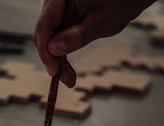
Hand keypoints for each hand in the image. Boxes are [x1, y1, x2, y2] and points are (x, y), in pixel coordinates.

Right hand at [33, 0, 154, 86]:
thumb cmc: (120, 2)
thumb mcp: (101, 23)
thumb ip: (77, 36)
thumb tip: (54, 49)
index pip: (44, 27)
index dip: (46, 52)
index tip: (54, 71)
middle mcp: (55, 2)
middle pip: (43, 34)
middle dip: (52, 59)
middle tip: (65, 79)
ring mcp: (56, 10)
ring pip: (47, 38)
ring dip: (56, 59)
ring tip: (69, 77)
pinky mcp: (60, 18)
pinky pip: (55, 37)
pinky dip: (61, 53)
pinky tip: (66, 67)